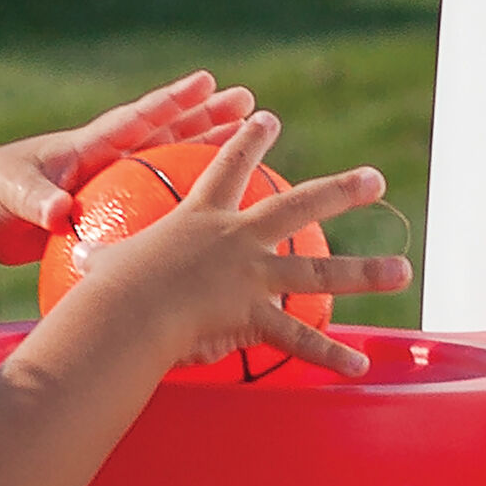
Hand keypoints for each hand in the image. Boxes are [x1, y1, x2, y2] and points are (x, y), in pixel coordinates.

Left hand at [0, 71, 257, 267]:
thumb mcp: (14, 195)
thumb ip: (38, 202)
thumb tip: (58, 215)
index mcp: (86, 147)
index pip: (138, 120)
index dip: (173, 103)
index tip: (208, 81)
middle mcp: (104, 158)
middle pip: (167, 134)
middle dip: (207, 117)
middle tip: (250, 103)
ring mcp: (109, 181)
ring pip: (168, 161)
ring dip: (205, 151)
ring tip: (246, 139)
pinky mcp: (106, 207)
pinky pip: (154, 200)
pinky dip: (181, 201)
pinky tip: (210, 212)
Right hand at [72, 112, 412, 376]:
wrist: (125, 310)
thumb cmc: (107, 288)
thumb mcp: (105, 263)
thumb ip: (105, 260)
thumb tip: (83, 260)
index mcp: (199, 218)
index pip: (228, 166)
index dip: (249, 141)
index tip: (269, 119)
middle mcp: (236, 239)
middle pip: (297, 206)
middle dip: (340, 190)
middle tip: (375, 179)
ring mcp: (251, 276)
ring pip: (318, 270)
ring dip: (365, 270)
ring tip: (402, 269)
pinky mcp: (254, 313)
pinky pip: (299, 339)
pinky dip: (329, 355)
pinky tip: (360, 366)